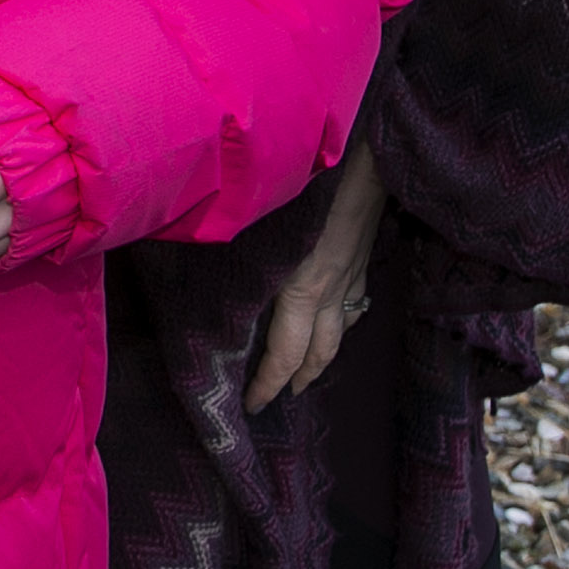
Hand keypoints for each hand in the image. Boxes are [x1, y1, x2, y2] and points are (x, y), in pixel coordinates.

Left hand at [247, 140, 384, 411]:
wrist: (368, 162)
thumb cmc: (309, 188)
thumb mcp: (262, 226)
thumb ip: (237, 255)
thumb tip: (200, 272)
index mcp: (301, 289)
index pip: (284, 354)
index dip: (268, 384)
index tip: (251, 406)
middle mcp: (331, 290)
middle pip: (319, 353)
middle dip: (298, 380)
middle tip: (279, 398)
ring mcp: (352, 277)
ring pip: (341, 332)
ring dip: (322, 357)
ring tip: (305, 372)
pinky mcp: (363, 261)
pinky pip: (353, 304)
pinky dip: (341, 322)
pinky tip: (334, 322)